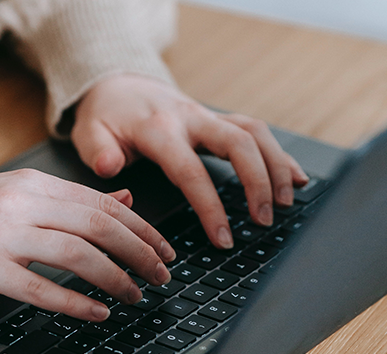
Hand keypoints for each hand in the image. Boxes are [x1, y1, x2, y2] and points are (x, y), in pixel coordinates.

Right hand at [0, 169, 174, 320]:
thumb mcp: (16, 194)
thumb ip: (71, 198)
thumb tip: (125, 197)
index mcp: (33, 184)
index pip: (104, 203)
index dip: (143, 229)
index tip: (165, 251)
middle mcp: (22, 204)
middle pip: (100, 226)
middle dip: (140, 253)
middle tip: (163, 277)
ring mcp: (1, 235)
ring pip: (77, 255)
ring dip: (115, 278)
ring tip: (136, 296)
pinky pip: (40, 287)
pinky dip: (75, 302)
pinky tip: (97, 313)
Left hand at [72, 74, 308, 248]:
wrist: (119, 83)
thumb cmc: (107, 115)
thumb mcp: (89, 132)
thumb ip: (98, 151)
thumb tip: (111, 167)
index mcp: (159, 128)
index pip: (191, 170)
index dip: (211, 206)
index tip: (224, 237)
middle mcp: (191, 118)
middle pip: (238, 143)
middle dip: (257, 183)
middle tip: (263, 220)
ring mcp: (208, 117)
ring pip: (255, 133)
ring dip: (277, 167)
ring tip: (286, 203)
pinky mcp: (219, 121)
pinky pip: (257, 132)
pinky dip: (280, 155)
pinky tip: (297, 177)